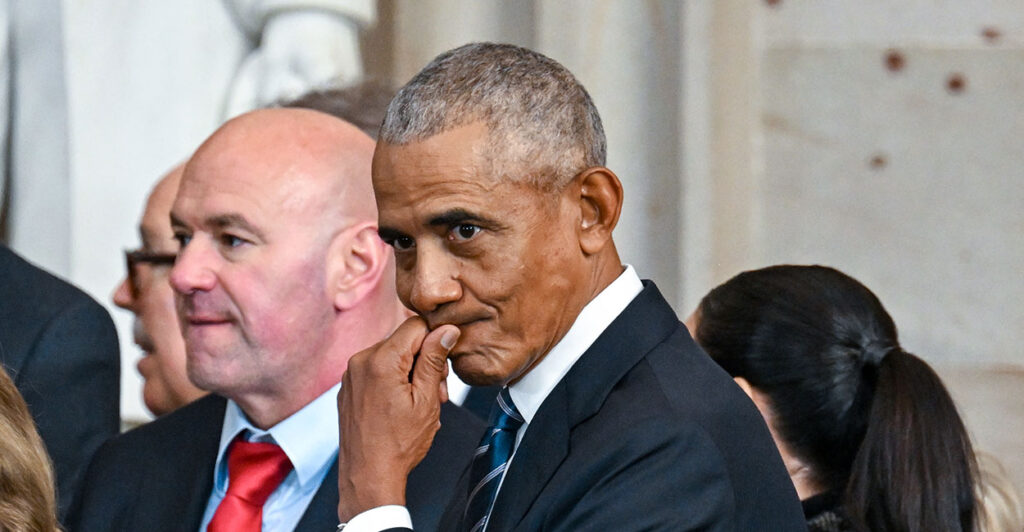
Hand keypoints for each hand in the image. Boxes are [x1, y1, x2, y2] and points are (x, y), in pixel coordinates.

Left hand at [336, 317, 459, 521]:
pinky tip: (401, 408)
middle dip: (424, 361)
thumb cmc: (398, 444)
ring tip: (419, 405)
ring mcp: (351, 375)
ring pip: (391, 357)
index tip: (443, 364)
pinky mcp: (348, 388)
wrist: (368, 476)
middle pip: (403, 341)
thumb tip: (447, 330)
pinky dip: (392, 382)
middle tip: (436, 393)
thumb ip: (434, 359)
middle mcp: (360, 361)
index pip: (416, 325)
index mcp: (381, 360)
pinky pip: (376, 371)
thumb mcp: (426, 400)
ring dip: (410, 373)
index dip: (435, 340)